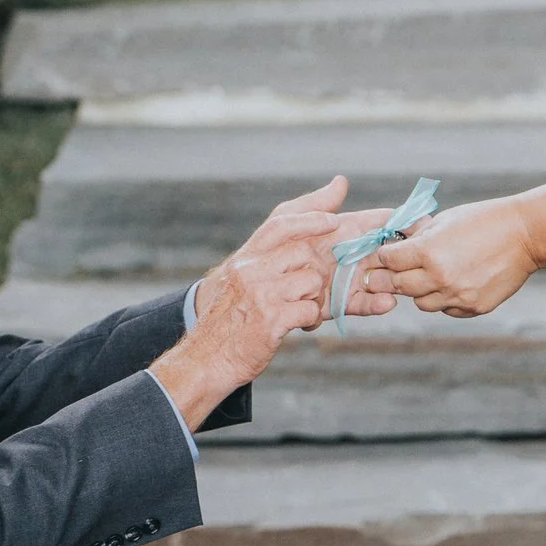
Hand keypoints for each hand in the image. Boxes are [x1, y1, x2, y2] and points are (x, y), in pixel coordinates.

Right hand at [151, 178, 386, 427]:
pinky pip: (310, 310)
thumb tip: (336, 187)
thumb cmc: (236, 315)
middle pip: (303, 253)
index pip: (279, 224)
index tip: (334, 220)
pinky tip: (298, 324)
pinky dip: (310, 318)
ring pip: (311, 282)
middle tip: (313, 289)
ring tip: (299, 310)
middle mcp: (250, 271)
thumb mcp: (250, 277)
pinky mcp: (270, 321)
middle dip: (316, 272)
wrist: (209, 359)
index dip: (310, 218)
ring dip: (314, 298)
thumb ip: (283, 243)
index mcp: (246, 258)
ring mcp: (259, 294)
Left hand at [370, 199, 539, 316]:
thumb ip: (419, 237)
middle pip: (400, 286)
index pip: (390, 260)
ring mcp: (458, 296)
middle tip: (395, 271)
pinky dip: (446, 299)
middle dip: (394, 277)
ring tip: (432, 276)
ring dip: (421, 291)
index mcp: (430, 252)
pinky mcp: (473, 308)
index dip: (385, 255)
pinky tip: (456, 283)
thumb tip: (397, 246)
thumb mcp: (446, 220)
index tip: (386, 254)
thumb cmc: (485, 220)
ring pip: (422, 303)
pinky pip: (447, 309)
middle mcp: (440, 278)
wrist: (525, 235)